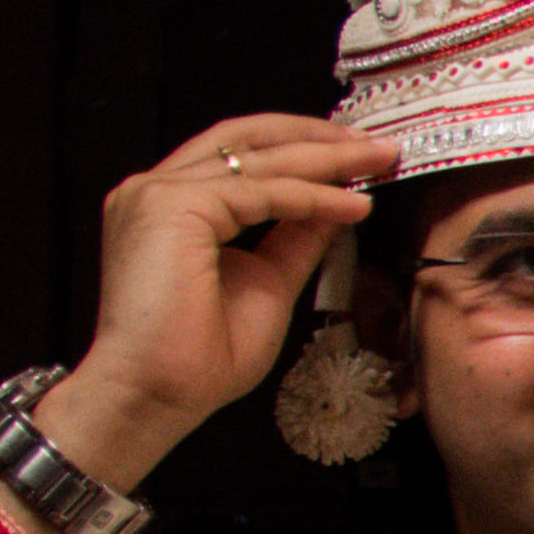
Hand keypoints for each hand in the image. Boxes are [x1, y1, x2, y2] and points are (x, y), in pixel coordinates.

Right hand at [45, 115, 400, 484]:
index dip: (302, 150)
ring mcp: (157, 193)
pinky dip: (312, 195)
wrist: (155, 396)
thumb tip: (338, 203)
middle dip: (317, 137)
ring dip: (324, 158)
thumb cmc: (196, 358)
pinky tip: (353, 204)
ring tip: (377, 161)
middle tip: (378, 145)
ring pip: (257, 159)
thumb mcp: (268, 284)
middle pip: (247, 139)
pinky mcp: (171, 206)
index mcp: (171, 205)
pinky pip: (260, 192)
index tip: (358, 159)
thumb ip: (297, 238)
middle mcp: (156, 189)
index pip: (241, 155)